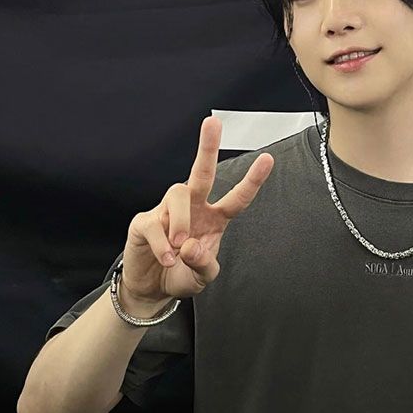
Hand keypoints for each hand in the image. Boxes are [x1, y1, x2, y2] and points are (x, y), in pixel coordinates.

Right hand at [121, 116, 273, 304]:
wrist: (152, 290)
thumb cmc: (182, 275)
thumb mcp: (203, 276)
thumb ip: (204, 263)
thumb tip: (192, 245)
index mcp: (214, 219)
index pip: (237, 198)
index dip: (252, 181)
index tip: (268, 159)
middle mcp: (193, 208)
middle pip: (201, 173)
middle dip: (207, 147)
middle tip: (213, 122)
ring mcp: (167, 212)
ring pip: (178, 194)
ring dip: (182, 220)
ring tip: (180, 245)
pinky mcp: (144, 223)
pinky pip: (154, 224)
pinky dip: (162, 244)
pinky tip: (166, 257)